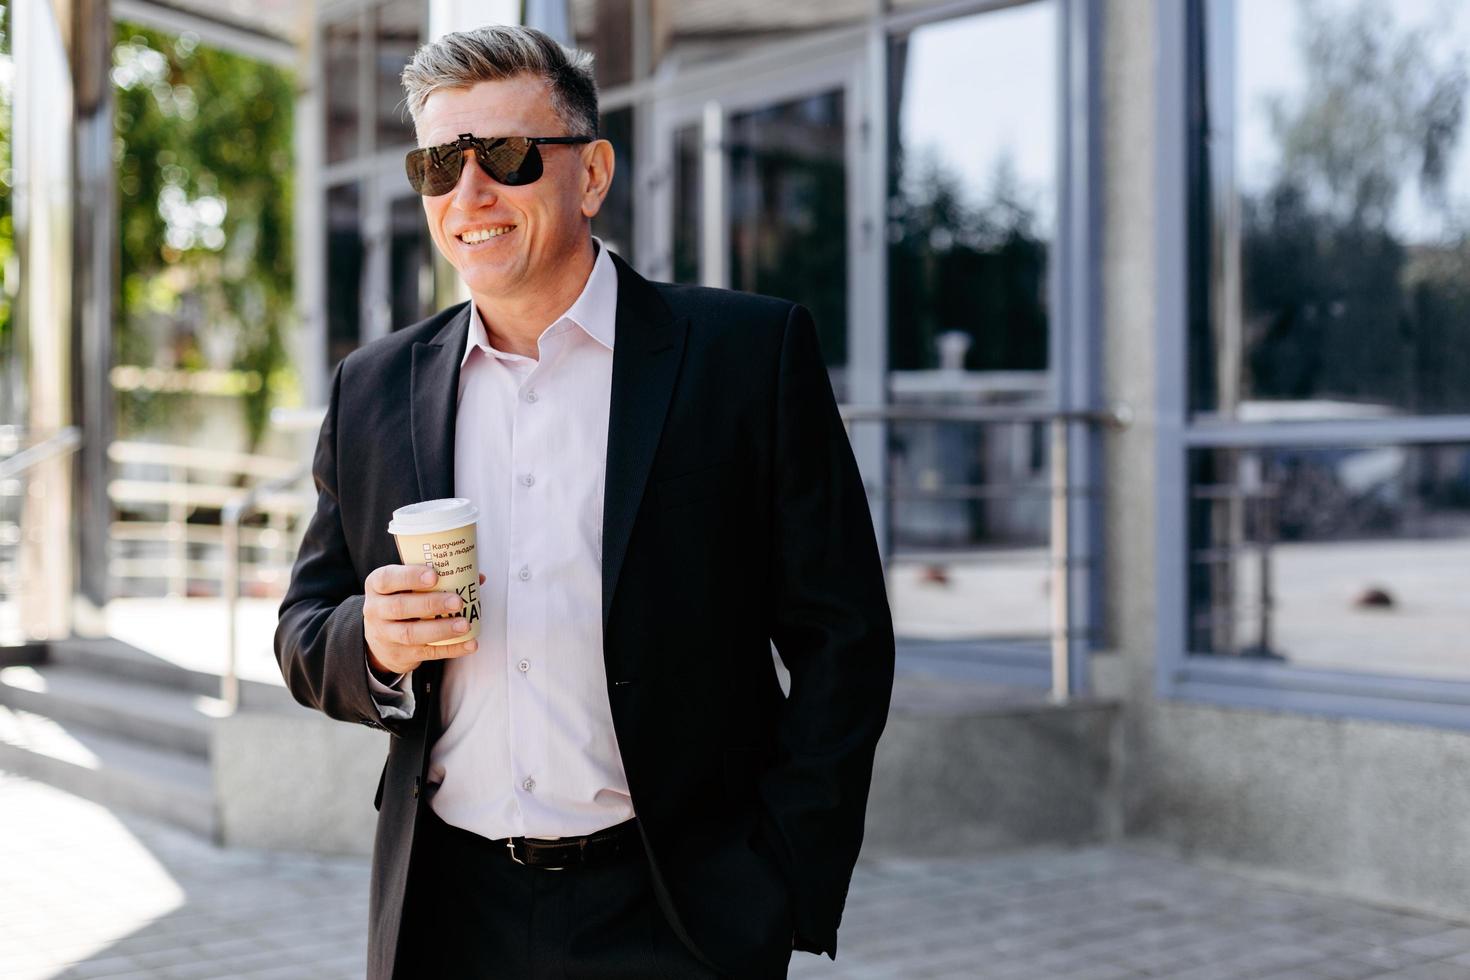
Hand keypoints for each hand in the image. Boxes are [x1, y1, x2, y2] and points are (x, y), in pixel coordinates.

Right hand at [363, 566, 485, 675]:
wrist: (380, 639)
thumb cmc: (400, 601)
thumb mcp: (405, 586)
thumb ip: (435, 578)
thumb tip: (476, 576)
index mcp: (377, 586)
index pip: (387, 579)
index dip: (410, 576)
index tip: (434, 575)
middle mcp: (376, 610)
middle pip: (400, 607)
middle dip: (431, 604)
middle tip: (457, 602)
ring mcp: (386, 635)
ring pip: (411, 634)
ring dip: (441, 629)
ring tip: (464, 625)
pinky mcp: (400, 655)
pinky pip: (427, 653)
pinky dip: (451, 649)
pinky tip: (469, 643)